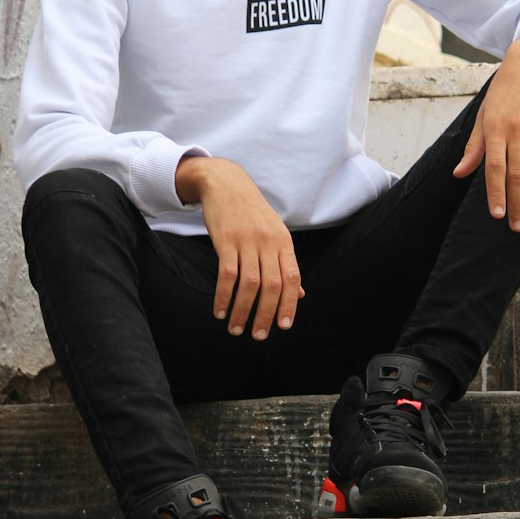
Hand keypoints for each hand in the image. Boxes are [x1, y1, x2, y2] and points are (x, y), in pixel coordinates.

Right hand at [175, 156, 303, 337]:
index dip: (289, 304)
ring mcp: (247, 241)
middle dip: (266, 314)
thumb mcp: (275, 234)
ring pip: (249, 284)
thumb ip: (286, 263)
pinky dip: (223, 296)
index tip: (283, 326)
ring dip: (242, 310)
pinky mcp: (225, 240)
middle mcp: (268, 242)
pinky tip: (220, 311)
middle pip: (273, 285)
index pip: (292, 278)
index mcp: (284, 242)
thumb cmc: (252, 213)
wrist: (226, 183)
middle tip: (259, 335)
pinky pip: (227, 274)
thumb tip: (299, 294)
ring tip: (236, 329)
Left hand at [453, 30, 519, 231]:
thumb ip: (474, 146)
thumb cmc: (503, 92)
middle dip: (516, 204)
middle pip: (518, 175)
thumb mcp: (483, 115)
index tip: (496, 215)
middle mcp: (517, 130)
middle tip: (515, 226)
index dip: (496, 193)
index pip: (494, 168)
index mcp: (495, 128)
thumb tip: (459, 173)